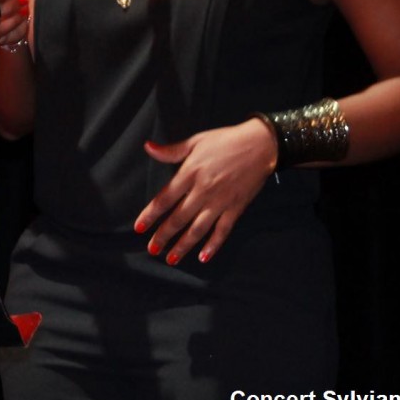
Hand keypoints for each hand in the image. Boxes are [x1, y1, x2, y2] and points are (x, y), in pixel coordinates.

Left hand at [134, 118, 277, 264]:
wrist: (260, 145)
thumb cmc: (225, 140)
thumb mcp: (195, 142)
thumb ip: (171, 151)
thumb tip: (148, 147)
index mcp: (189, 173)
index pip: (165, 199)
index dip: (150, 215)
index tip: (139, 228)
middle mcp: (203, 191)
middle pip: (178, 218)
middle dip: (163, 236)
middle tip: (152, 249)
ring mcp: (220, 202)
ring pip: (198, 229)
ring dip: (183, 245)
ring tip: (171, 259)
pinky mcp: (236, 208)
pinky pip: (223, 230)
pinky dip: (213, 245)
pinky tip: (203, 257)